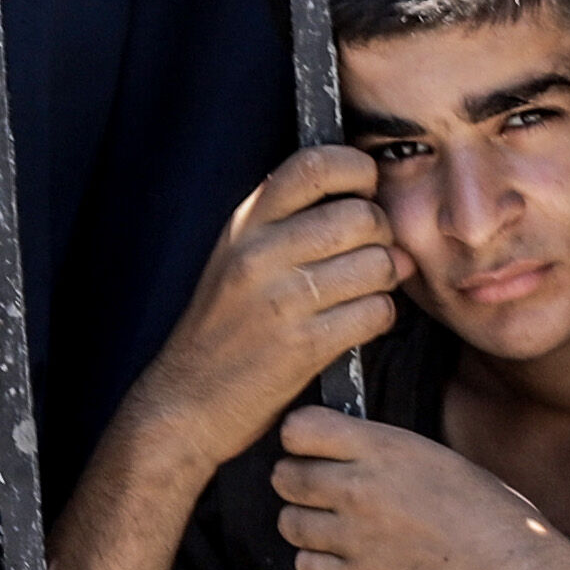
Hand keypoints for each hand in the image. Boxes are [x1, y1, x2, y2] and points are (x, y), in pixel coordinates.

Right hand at [120, 146, 400, 458]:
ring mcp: (282, 299)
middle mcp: (260, 254)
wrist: (185, 404)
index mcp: (245, 225)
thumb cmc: (221, 332)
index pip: (314, 165)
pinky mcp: (304, 344)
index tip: (364, 190)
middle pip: (361, 215)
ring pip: (377, 264)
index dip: (356, 170)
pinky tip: (355, 325)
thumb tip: (383, 218)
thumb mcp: (238, 261)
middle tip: (371, 255)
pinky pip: (375, 312)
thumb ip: (295, 228)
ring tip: (363, 293)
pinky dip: (378, 318)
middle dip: (382, 235)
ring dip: (384, 280)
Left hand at [268, 405, 569, 569]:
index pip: (300, 427)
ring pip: (289, 524)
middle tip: (320, 496)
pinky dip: (319, 568)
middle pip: (284, 476)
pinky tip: (346, 565)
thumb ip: (393, 457)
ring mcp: (357, 538)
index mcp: (388, 449)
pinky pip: (307, 568)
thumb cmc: (501, 524)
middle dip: (297, 484)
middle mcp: (363, 488)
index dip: (300, 439)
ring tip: (335, 532)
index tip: (313, 450)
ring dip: (306, 527)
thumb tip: (358, 455)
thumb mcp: (447, 465)